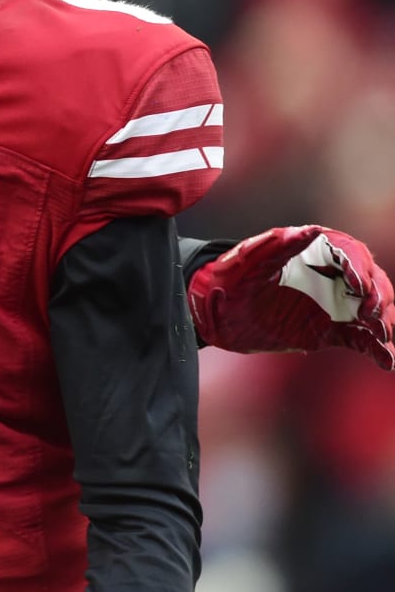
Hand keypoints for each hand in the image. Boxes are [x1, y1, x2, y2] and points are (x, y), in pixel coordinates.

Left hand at [188, 226, 394, 369]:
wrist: (212, 315)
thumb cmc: (225, 281)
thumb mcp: (243, 263)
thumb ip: (274, 246)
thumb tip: (309, 230)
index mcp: (307, 252)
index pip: (348, 251)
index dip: (359, 266)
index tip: (360, 287)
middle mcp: (324, 275)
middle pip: (369, 279)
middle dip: (378, 295)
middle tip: (370, 315)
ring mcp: (328, 303)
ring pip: (371, 309)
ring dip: (383, 322)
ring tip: (382, 337)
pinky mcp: (326, 329)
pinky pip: (359, 338)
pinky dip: (375, 349)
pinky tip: (386, 361)